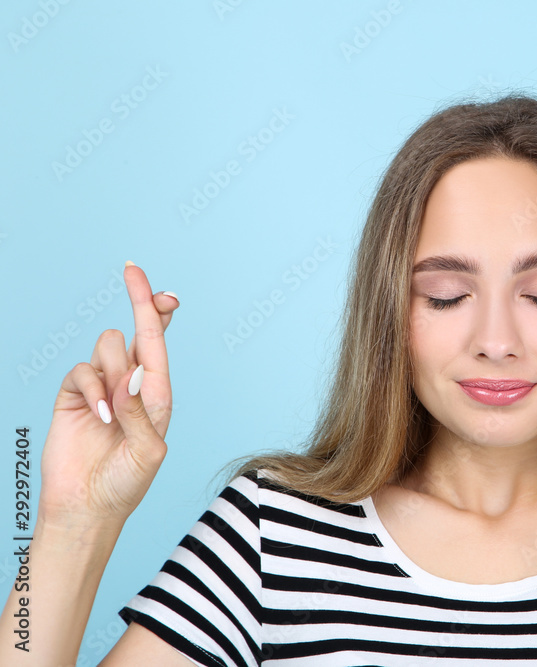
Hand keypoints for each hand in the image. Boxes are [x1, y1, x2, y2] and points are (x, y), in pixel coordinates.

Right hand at [38, 262, 178, 530]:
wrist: (86, 508)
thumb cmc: (126, 484)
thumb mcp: (147, 452)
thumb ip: (142, 413)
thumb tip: (133, 373)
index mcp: (157, 392)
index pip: (157, 340)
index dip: (154, 305)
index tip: (149, 279)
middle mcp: (131, 384)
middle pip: (134, 328)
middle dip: (140, 300)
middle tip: (134, 273)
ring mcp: (101, 388)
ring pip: (107, 345)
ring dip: (113, 370)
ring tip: (114, 414)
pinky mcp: (73, 396)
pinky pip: (81, 370)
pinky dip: (93, 390)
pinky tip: (100, 419)